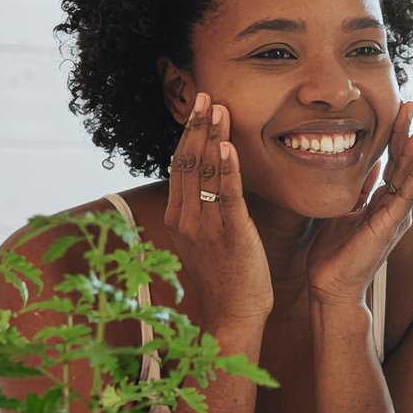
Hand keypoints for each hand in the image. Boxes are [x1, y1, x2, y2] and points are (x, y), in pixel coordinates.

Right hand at [165, 92, 273, 325]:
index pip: (179, 166)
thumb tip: (211, 180)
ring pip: (204, 173)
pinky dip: (227, 168)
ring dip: (212, 136)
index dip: (188, 134)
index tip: (198, 108)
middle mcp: (186, 219)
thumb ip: (204, 209)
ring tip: (218, 108)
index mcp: (179, 218)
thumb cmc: (226, 277)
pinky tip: (229, 145)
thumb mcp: (206, 239)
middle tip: (205, 95)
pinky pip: (227, 195)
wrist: (233, 316)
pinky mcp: (231, 235)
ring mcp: (206, 227)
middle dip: (196, 126)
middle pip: (187, 162)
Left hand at [307, 101, 412, 305]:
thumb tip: (367, 167)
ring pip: (409, 177)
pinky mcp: (390, 226)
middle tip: (411, 105)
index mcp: (382, 204)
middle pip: (403, 164)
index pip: (391, 163)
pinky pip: (406, 196)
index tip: (398, 110)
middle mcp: (393, 209)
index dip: (394, 136)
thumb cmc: (334, 255)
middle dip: (407, 134)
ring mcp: (394, 218)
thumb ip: (359, 191)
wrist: (330, 287)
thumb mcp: (345, 211)